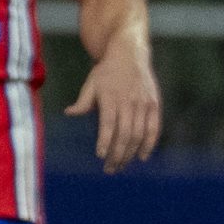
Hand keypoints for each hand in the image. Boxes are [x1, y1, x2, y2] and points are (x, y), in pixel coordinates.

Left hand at [67, 49, 160, 172]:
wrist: (130, 53)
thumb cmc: (107, 71)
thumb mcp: (91, 83)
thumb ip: (83, 101)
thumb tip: (69, 113)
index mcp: (111, 98)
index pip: (108, 125)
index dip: (105, 141)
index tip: (101, 155)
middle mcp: (128, 102)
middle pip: (124, 134)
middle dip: (117, 155)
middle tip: (110, 169)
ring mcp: (143, 104)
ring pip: (138, 135)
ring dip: (130, 153)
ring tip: (121, 165)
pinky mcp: (154, 105)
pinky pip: (153, 128)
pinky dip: (149, 144)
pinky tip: (142, 156)